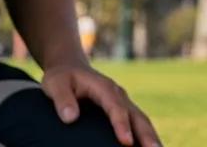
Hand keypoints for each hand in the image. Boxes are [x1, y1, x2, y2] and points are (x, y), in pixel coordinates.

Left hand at [41, 61, 161, 146]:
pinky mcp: (122, 109)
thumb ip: (63, 99)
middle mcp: (118, 94)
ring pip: (141, 119)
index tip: (126, 141)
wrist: (71, 66)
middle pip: (136, 114)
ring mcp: (122, 102)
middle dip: (146, 133)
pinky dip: (146, 135)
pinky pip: (137, 123)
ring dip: (151, 136)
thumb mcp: (55, 83)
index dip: (122, 124)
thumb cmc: (62, 77)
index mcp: (104, 87)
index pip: (115, 107)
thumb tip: (70, 117)